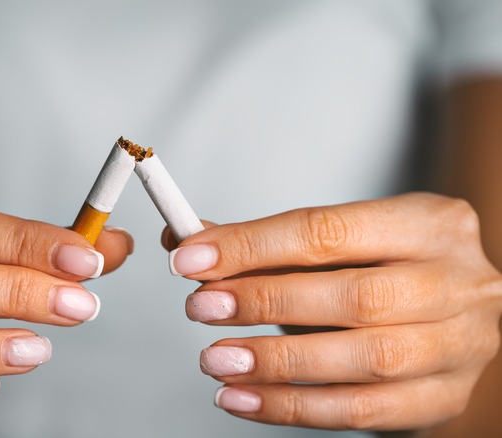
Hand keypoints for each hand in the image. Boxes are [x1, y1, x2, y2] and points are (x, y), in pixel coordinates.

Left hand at [166, 192, 501, 430]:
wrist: (452, 318)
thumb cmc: (386, 269)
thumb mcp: (338, 241)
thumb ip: (262, 241)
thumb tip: (186, 240)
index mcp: (429, 223)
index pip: (327, 231)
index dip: (252, 246)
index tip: (191, 258)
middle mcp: (456, 282)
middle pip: (355, 297)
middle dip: (265, 301)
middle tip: (201, 307)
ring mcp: (458, 346)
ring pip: (364, 360)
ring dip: (276, 362)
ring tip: (216, 360)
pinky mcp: (442, 398)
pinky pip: (361, 411)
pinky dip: (292, 407)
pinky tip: (242, 397)